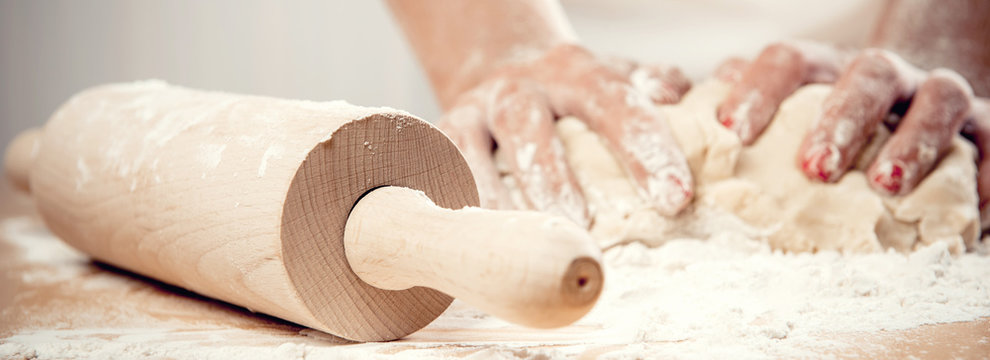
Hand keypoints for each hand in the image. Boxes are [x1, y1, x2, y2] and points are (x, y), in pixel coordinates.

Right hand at [440, 44, 693, 225]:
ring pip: (475, 152)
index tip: (673, 198)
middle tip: (580, 228)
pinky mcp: (441, 135)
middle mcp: (520, 88)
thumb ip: (657, 86)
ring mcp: (475, 111)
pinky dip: (451, 203)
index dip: (645, 150)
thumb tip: (678, 99)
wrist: (500, 67)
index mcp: (578, 75)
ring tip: (519, 247)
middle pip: (530, 127)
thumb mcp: (618, 79)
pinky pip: (439, 170)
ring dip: (496, 200)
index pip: (616, 106)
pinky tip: (472, 243)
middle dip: (553, 178)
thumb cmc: (574, 93)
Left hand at [716, 41, 989, 228]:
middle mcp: (880, 76)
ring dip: (912, 140)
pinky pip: (989, 143)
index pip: (788, 61)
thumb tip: (659, 103)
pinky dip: (982, 172)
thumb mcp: (774, 124)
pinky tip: (969, 207)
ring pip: (937, 97)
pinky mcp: (980, 131)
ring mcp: (931, 98)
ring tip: (885, 184)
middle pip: (865, 73)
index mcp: (821, 70)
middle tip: (813, 167)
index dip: (760, 88)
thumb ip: (728, 115)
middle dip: (841, 117)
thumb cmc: (817, 137)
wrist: (901, 134)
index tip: (731, 130)